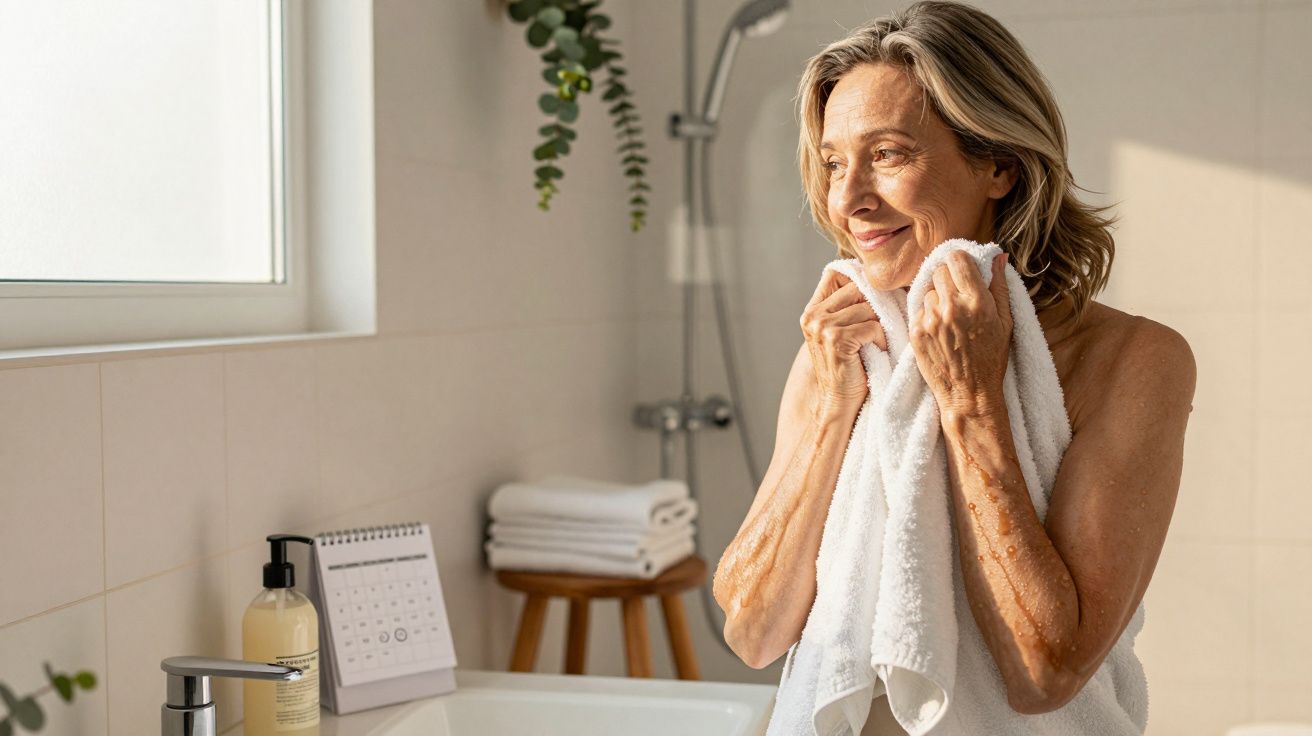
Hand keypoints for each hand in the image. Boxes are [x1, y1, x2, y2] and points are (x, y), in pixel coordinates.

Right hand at [800, 269, 887, 416]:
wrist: (839, 401)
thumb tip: (873, 278)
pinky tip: (878, 351)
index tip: (873, 298)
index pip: (836, 274)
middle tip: (883, 324)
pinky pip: (872, 326)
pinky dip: (882, 339)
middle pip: (856, 288)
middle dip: (875, 304)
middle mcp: (813, 316)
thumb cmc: (848, 367)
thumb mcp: (840, 332)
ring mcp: (822, 327)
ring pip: (868, 308)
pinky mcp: (837, 340)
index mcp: (812, 310)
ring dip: (881, 325)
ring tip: (879, 342)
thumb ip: (845, 307)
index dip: (859, 281)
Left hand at [910, 251, 1012, 415]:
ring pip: (927, 291)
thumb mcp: (1005, 321)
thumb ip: (999, 286)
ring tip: (950, 319)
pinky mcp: (915, 332)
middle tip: (958, 296)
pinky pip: (918, 310)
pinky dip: (927, 316)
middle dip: (948, 279)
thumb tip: (997, 256)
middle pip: (939, 271)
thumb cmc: (991, 358)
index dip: (959, 262)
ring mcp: (930, 320)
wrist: (969, 393)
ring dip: (937, 299)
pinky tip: (940, 332)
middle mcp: (951, 307)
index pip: (956, 258)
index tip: (963, 270)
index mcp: (977, 301)